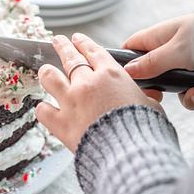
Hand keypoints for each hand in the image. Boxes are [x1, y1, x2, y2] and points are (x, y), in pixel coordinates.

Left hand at [35, 34, 162, 151]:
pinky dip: (43, 108)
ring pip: (50, 76)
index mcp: (111, 75)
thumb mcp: (150, 106)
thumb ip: (144, 97)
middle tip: (58, 40)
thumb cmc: (145, 130)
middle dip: (62, 46)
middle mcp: (87, 83)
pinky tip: (44, 107)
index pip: (93, 51)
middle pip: (70, 57)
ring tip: (44, 69)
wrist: (131, 154)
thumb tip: (150, 95)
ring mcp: (71, 101)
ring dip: (46, 72)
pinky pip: (43, 110)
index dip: (83, 43)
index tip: (77, 38)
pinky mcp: (61, 123)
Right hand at [122, 14, 193, 109]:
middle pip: (152, 72)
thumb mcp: (175, 51)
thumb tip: (127, 71)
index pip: (132, 47)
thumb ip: (150, 62)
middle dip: (157, 87)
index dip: (126, 62)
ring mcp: (188, 64)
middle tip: (159, 95)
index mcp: (161, 36)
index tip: (126, 80)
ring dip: (183, 96)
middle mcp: (173, 50)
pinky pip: (193, 93)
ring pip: (174, 87)